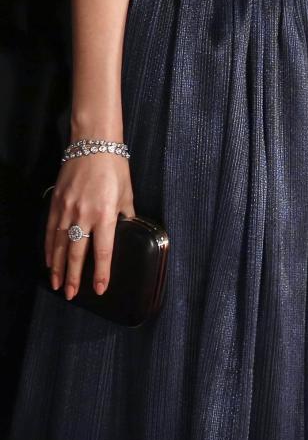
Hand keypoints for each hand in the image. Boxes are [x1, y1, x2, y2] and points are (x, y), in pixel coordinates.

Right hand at [46, 155, 134, 298]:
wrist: (94, 143)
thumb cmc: (115, 167)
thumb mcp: (127, 192)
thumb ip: (126, 215)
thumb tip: (127, 230)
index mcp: (106, 214)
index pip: (102, 251)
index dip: (100, 272)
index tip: (99, 289)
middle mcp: (85, 215)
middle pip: (77, 253)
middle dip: (74, 277)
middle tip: (72, 295)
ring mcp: (67, 209)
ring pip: (59, 246)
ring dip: (58, 268)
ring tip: (58, 285)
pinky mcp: (56, 203)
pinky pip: (50, 231)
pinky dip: (48, 249)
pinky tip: (49, 261)